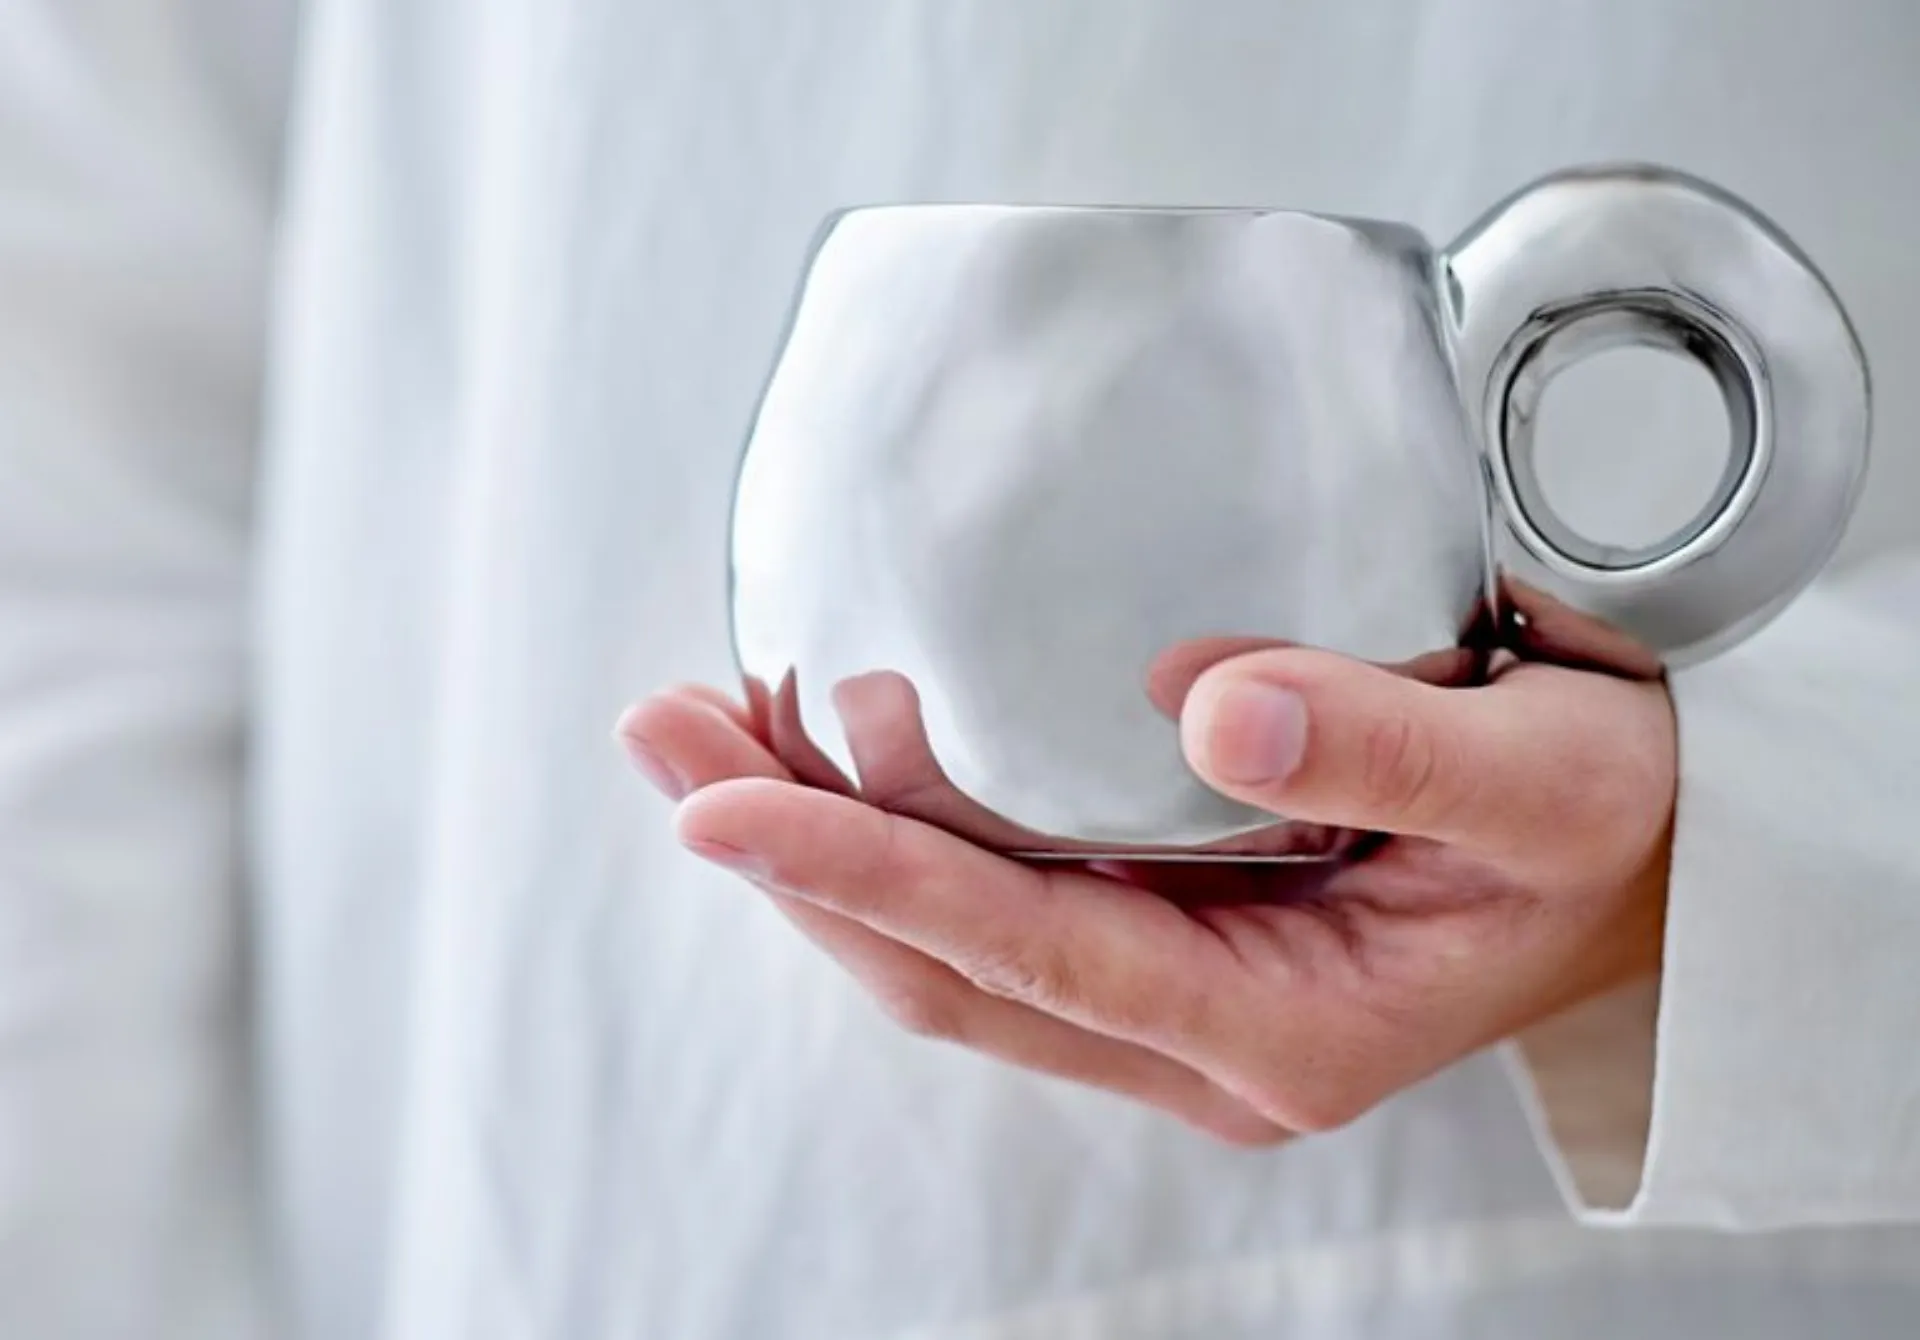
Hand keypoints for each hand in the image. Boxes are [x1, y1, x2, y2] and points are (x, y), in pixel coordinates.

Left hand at [617, 646, 1673, 1145]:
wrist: (1653, 864)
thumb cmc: (1612, 829)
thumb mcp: (1544, 776)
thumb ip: (1388, 738)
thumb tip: (1215, 701)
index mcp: (1283, 1027)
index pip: (1025, 952)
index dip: (862, 875)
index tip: (720, 801)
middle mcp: (1201, 1035)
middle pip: (945, 966)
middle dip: (790, 856)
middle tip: (666, 735)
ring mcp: (1175, 997)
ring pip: (952, 945)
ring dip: (822, 845)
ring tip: (708, 728)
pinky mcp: (1168, 936)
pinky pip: (1000, 902)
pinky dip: (901, 832)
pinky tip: (839, 749)